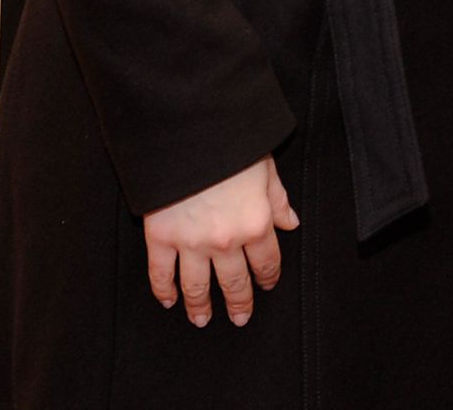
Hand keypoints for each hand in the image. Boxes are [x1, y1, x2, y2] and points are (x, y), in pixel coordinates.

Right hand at [144, 155, 298, 327]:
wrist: (192, 133)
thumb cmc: (234, 145)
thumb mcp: (266, 168)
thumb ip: (278, 199)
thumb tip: (291, 222)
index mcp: (256, 222)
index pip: (267, 261)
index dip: (268, 276)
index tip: (267, 285)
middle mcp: (226, 240)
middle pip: (234, 281)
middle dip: (239, 303)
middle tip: (240, 317)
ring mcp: (191, 242)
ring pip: (198, 286)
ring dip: (201, 307)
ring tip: (203, 319)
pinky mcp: (161, 238)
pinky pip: (161, 274)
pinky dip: (164, 291)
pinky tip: (169, 301)